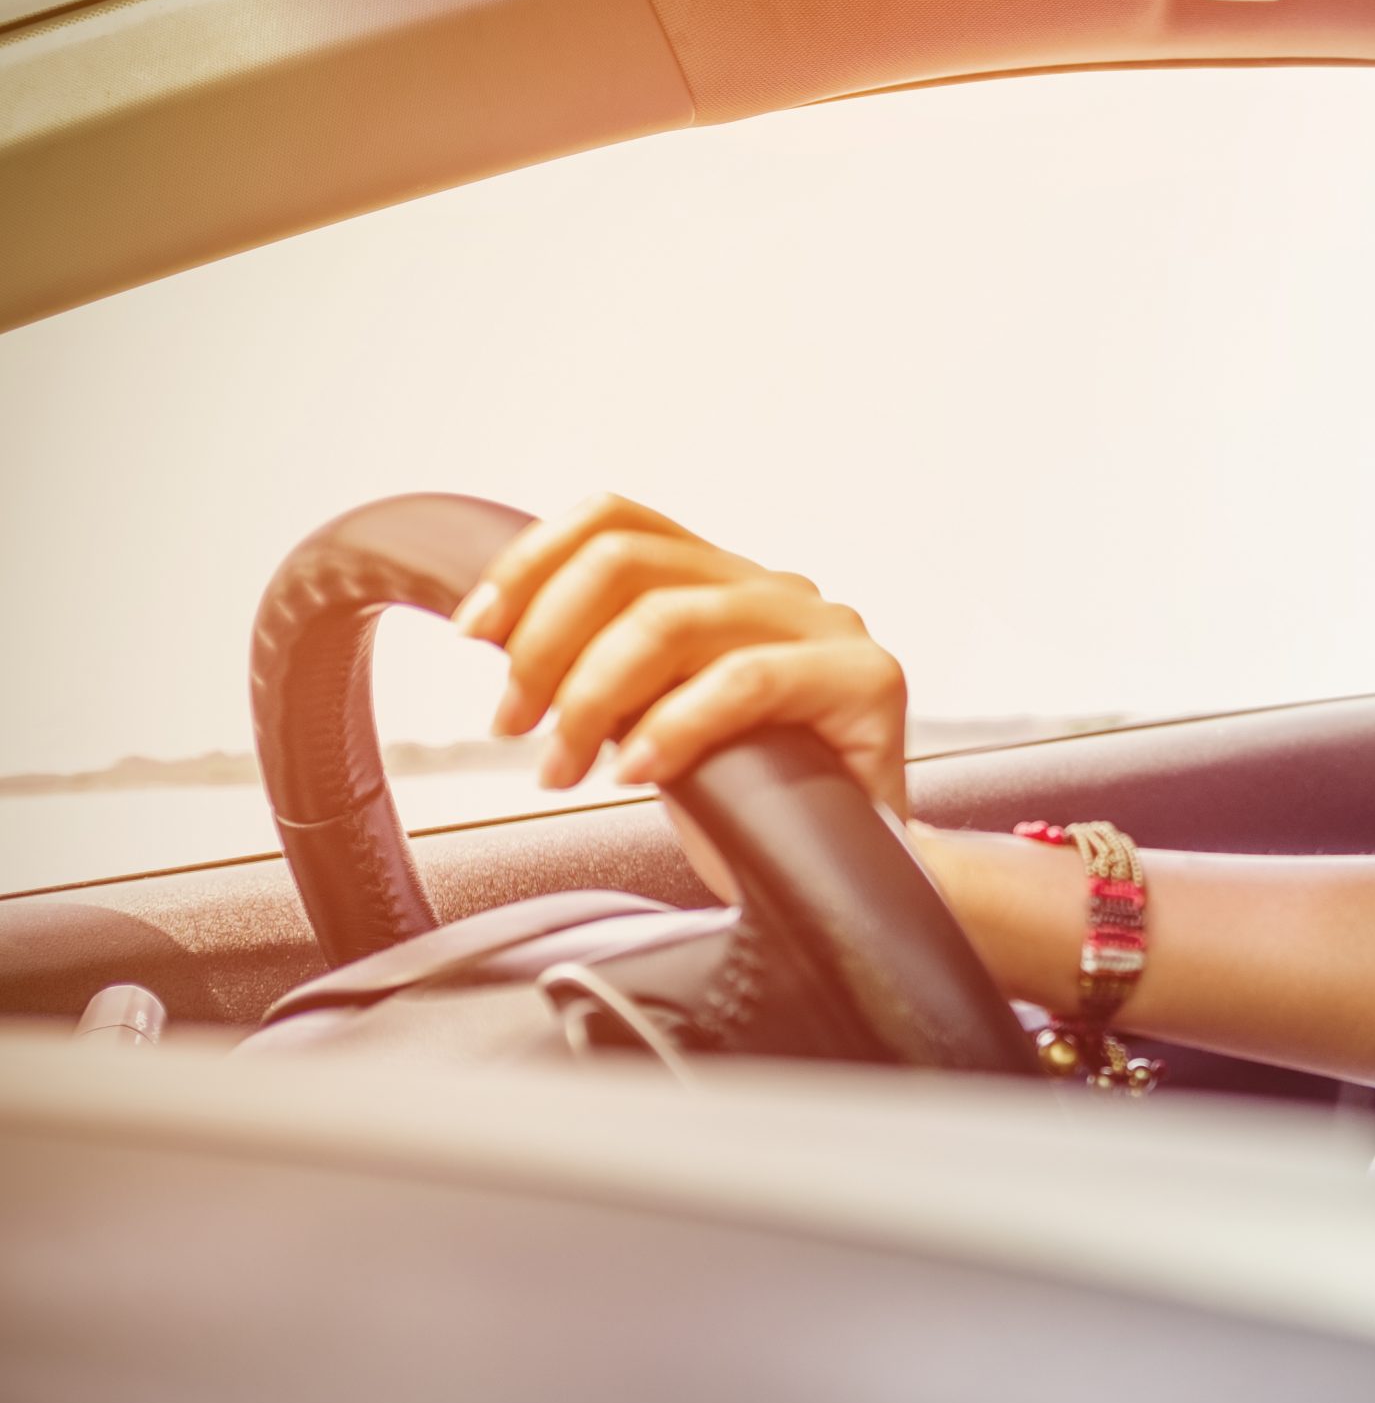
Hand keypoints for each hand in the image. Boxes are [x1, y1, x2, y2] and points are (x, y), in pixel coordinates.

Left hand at [449, 492, 913, 823]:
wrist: (857, 881)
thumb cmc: (756, 810)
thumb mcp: (654, 724)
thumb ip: (611, 672)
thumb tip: (508, 644)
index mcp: (723, 582)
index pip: (616, 522)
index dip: (530, 565)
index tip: (477, 635)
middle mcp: (774, 588)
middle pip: (628, 561)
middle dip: (544, 643)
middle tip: (513, 725)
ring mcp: (825, 628)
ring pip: (672, 617)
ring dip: (591, 696)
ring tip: (563, 769)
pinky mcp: (868, 679)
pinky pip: (744, 681)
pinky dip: (671, 727)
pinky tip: (638, 772)